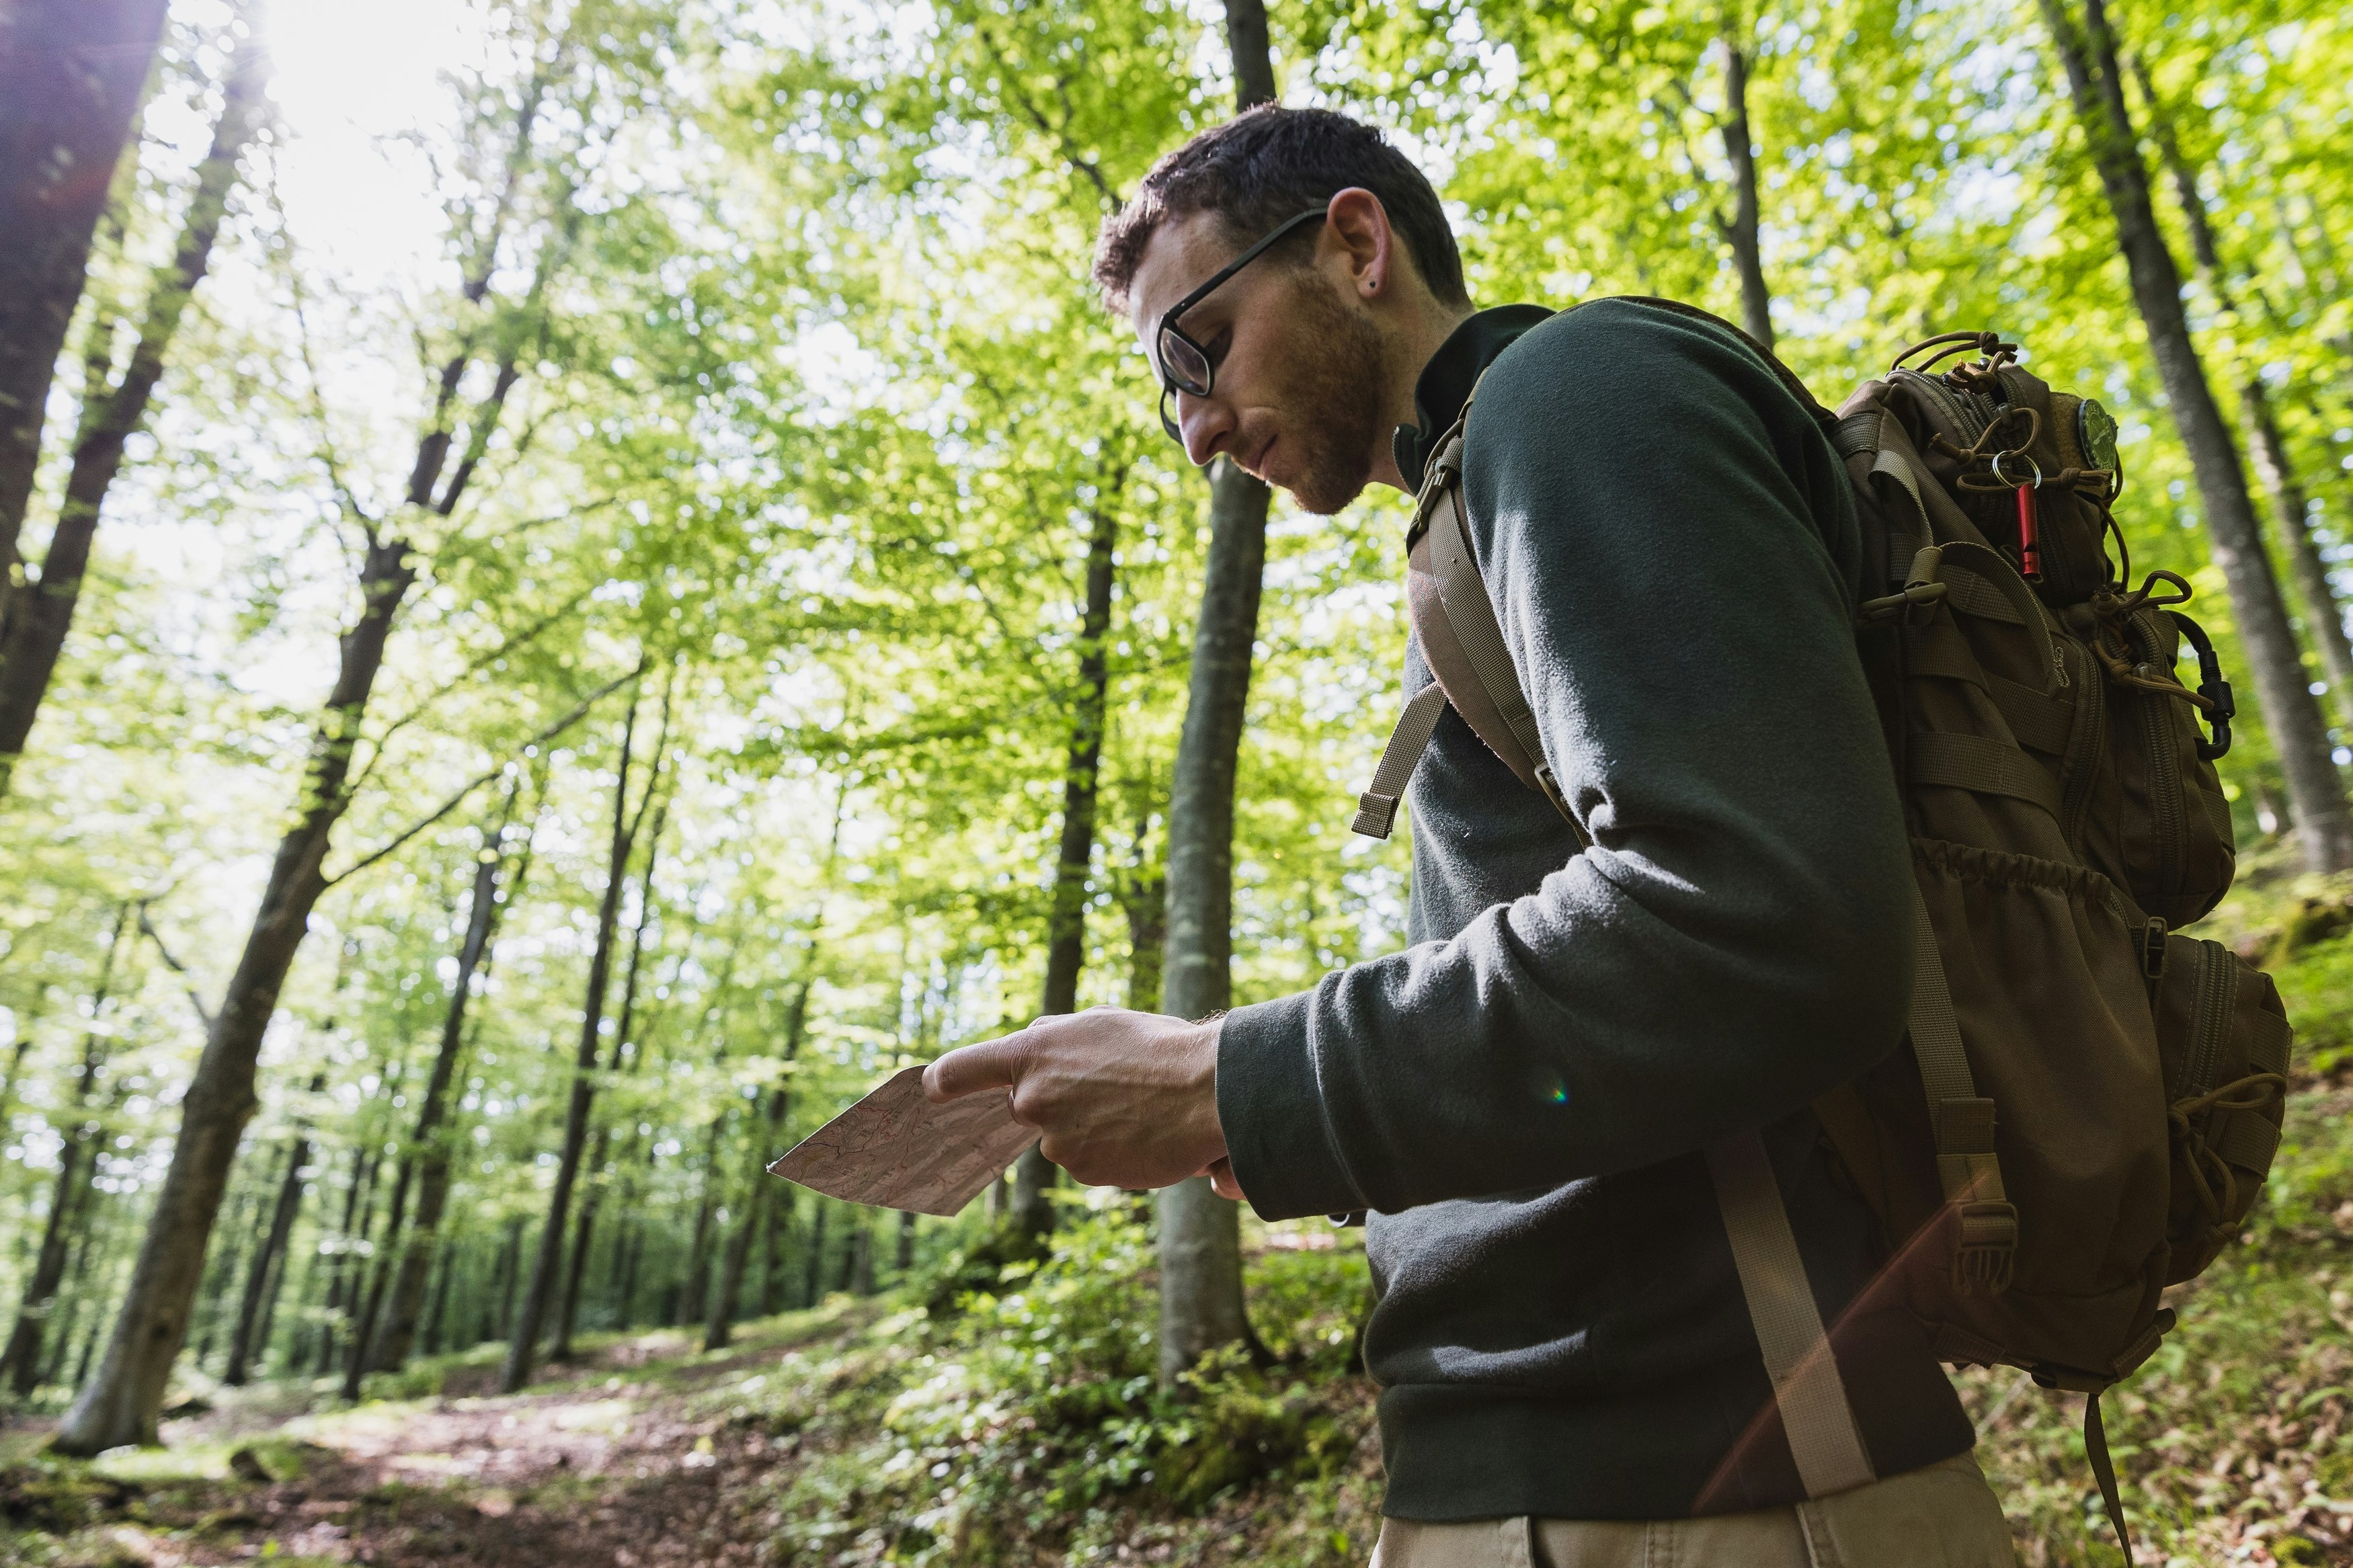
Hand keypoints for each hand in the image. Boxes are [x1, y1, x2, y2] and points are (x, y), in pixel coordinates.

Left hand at [923, 1007, 1244, 1199]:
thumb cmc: (1159, 1047)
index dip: (943, 1081)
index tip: (932, 1090)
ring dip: (1088, 1127)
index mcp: (1031, 1051)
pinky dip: (1108, 1151)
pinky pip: (1087, 1161)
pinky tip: (1141, 1134)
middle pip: (1025, 1105)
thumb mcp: (1101, 1023)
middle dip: (1054, 1100)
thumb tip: (1035, 1041)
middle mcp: (1031, 1098)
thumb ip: (1056, 1036)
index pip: (962, 1069)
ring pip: (1060, 1136)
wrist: (1206, 1092)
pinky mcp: (1080, 1172)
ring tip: (1136, 1108)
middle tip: (1105, 1086)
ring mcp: (1054, 1140)